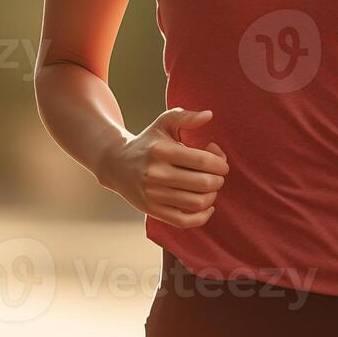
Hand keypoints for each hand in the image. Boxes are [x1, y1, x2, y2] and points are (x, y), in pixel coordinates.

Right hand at [95, 107, 228, 228]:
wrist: (117, 164)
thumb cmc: (148, 142)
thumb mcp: (164, 123)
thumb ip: (186, 117)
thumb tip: (209, 115)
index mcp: (162, 150)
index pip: (203, 161)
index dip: (220, 163)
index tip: (220, 162)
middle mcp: (156, 174)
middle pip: (203, 183)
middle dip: (219, 179)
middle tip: (217, 175)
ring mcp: (153, 194)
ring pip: (196, 203)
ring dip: (212, 196)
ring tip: (211, 188)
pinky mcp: (152, 210)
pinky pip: (184, 221)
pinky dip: (202, 217)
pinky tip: (207, 206)